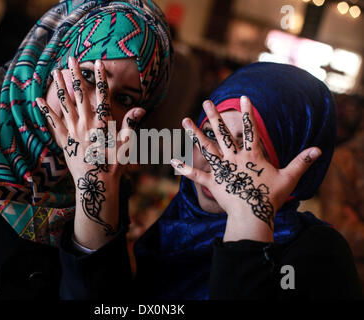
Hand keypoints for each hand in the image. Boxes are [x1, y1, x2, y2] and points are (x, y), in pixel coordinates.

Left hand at [36, 57, 144, 247]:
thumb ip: (130, 124)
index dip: (100, 78)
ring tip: (55, 71)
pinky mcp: (63, 140)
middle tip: (71, 58)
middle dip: (75, 74)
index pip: (102, 95)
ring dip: (60, 86)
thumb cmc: (113, 165)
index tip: (98, 63)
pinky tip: (38, 100)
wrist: (95, 184)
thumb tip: (140, 109)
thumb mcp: (125, 145)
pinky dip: (45, 111)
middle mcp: (86, 123)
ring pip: (65, 104)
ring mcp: (73, 131)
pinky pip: (52, 123)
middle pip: (80, 94)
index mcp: (102, 123)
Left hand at [171, 96, 321, 241]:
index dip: (249, 113)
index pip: (250, 130)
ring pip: (206, 148)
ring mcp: (221, 170)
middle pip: (223, 134)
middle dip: (214, 116)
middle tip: (206, 101)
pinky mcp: (212, 183)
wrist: (254, 216)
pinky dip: (184, 169)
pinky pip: (196, 175)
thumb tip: (318, 149)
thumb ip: (301, 162)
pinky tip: (171, 161)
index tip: (244, 97)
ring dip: (195, 134)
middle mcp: (234, 158)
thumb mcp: (289, 178)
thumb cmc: (271, 197)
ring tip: (184, 121)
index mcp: (251, 155)